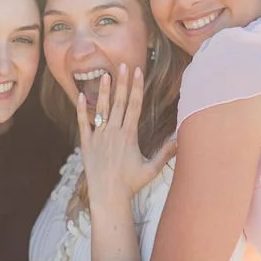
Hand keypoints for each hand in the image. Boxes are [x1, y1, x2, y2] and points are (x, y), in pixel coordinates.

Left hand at [77, 64, 176, 202]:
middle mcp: (113, 132)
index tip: (138, 71)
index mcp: (129, 135)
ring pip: (101, 109)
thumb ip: (166, 152)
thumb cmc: (131, 184)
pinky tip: (80, 96)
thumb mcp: (151, 169)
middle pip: (119, 102)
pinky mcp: (86, 144)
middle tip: (123, 65)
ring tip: (104, 75)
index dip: (137, 87)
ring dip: (103, 92)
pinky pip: (83, 124)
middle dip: (122, 82)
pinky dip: (81, 110)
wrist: (108, 196)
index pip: (134, 105)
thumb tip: (181, 138)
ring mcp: (99, 137)